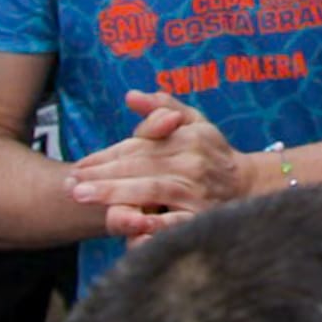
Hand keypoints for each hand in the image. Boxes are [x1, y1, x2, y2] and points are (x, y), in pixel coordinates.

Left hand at [66, 89, 250, 236]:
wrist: (251, 185)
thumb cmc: (215, 152)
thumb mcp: (196, 122)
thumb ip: (164, 107)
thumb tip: (131, 96)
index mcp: (188, 138)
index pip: (139, 146)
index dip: (105, 156)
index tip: (79, 166)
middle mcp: (192, 162)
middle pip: (139, 166)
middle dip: (101, 175)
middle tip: (70, 185)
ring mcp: (197, 190)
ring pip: (150, 189)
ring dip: (114, 193)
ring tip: (83, 196)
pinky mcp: (201, 216)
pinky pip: (172, 221)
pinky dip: (150, 224)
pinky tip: (124, 225)